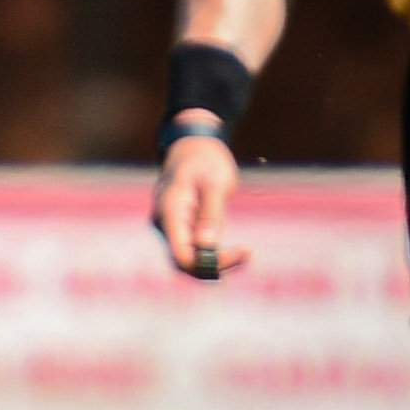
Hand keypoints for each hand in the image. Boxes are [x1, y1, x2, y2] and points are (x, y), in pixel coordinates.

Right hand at [152, 135, 247, 279]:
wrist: (193, 144)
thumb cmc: (204, 159)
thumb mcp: (215, 182)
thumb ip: (210, 214)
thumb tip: (206, 246)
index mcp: (170, 211)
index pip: (182, 255)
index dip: (209, 263)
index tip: (239, 252)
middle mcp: (165, 223)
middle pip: (185, 261)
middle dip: (214, 265)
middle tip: (245, 254)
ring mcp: (171, 226)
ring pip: (189, 257)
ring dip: (215, 260)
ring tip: (242, 252)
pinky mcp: (180, 226)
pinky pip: (193, 248)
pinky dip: (212, 252)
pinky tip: (233, 248)